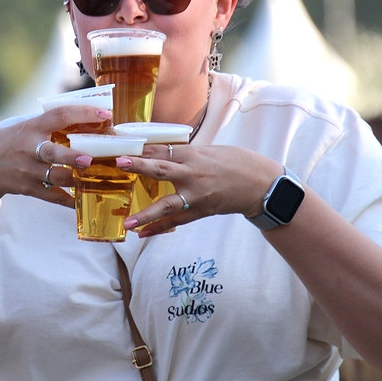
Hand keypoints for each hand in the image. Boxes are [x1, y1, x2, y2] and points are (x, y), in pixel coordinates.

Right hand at [0, 105, 110, 207]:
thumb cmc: (9, 142)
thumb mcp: (25, 127)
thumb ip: (51, 125)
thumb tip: (88, 121)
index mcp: (32, 127)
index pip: (59, 115)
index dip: (83, 114)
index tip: (105, 115)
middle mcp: (28, 148)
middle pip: (52, 152)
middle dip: (72, 156)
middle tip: (90, 159)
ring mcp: (27, 170)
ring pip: (55, 176)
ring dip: (76, 178)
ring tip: (94, 178)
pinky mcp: (26, 188)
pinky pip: (50, 195)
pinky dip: (67, 200)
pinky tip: (81, 201)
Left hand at [117, 144, 282, 235]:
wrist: (261, 184)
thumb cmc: (236, 163)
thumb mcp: (210, 150)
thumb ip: (185, 154)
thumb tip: (159, 152)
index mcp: (195, 155)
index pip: (163, 150)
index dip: (142, 148)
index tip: (123, 146)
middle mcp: (194, 175)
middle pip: (162, 170)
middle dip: (139, 166)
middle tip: (119, 163)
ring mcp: (197, 196)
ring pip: (168, 205)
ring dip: (146, 215)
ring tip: (128, 223)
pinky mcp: (201, 211)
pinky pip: (177, 222)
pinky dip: (159, 228)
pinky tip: (143, 234)